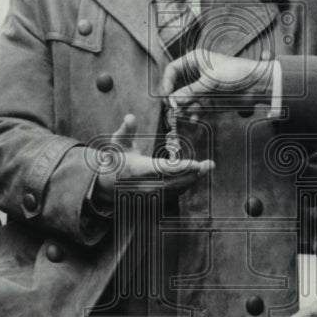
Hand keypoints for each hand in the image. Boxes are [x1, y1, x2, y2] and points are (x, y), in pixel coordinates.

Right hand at [91, 114, 214, 208]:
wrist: (106, 185)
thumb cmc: (116, 160)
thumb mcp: (117, 143)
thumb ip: (126, 130)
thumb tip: (130, 117)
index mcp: (138, 170)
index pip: (164, 170)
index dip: (182, 168)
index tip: (196, 164)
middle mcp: (146, 185)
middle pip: (176, 181)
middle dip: (194, 174)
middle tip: (209, 165)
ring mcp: (150, 195)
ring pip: (177, 189)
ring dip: (193, 179)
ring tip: (206, 169)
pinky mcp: (154, 199)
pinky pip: (174, 193)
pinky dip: (186, 185)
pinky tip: (196, 176)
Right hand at [162, 49, 272, 109]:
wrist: (257, 84)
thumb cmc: (235, 74)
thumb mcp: (210, 82)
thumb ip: (189, 93)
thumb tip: (172, 100)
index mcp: (194, 60)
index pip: (172, 70)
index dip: (167, 83)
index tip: (167, 96)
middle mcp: (196, 72)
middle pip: (177, 86)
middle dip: (175, 98)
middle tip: (174, 110)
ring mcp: (202, 86)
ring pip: (185, 98)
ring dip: (184, 107)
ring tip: (186, 115)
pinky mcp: (209, 97)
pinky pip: (196, 106)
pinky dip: (194, 112)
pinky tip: (195, 117)